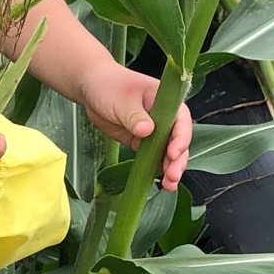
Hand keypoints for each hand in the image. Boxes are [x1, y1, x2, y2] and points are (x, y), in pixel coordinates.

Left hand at [76, 62, 191, 192]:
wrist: (92, 88)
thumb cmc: (109, 87)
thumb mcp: (122, 100)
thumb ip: (135, 116)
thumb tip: (147, 131)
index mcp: (167, 101)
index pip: (181, 121)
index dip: (180, 138)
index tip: (172, 153)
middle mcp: (166, 117)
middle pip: (178, 141)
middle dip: (178, 160)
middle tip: (172, 177)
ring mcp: (155, 131)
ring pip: (168, 152)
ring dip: (170, 168)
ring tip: (168, 186)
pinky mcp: (142, 142)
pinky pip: (153, 157)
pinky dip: (156, 169)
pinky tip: (158, 182)